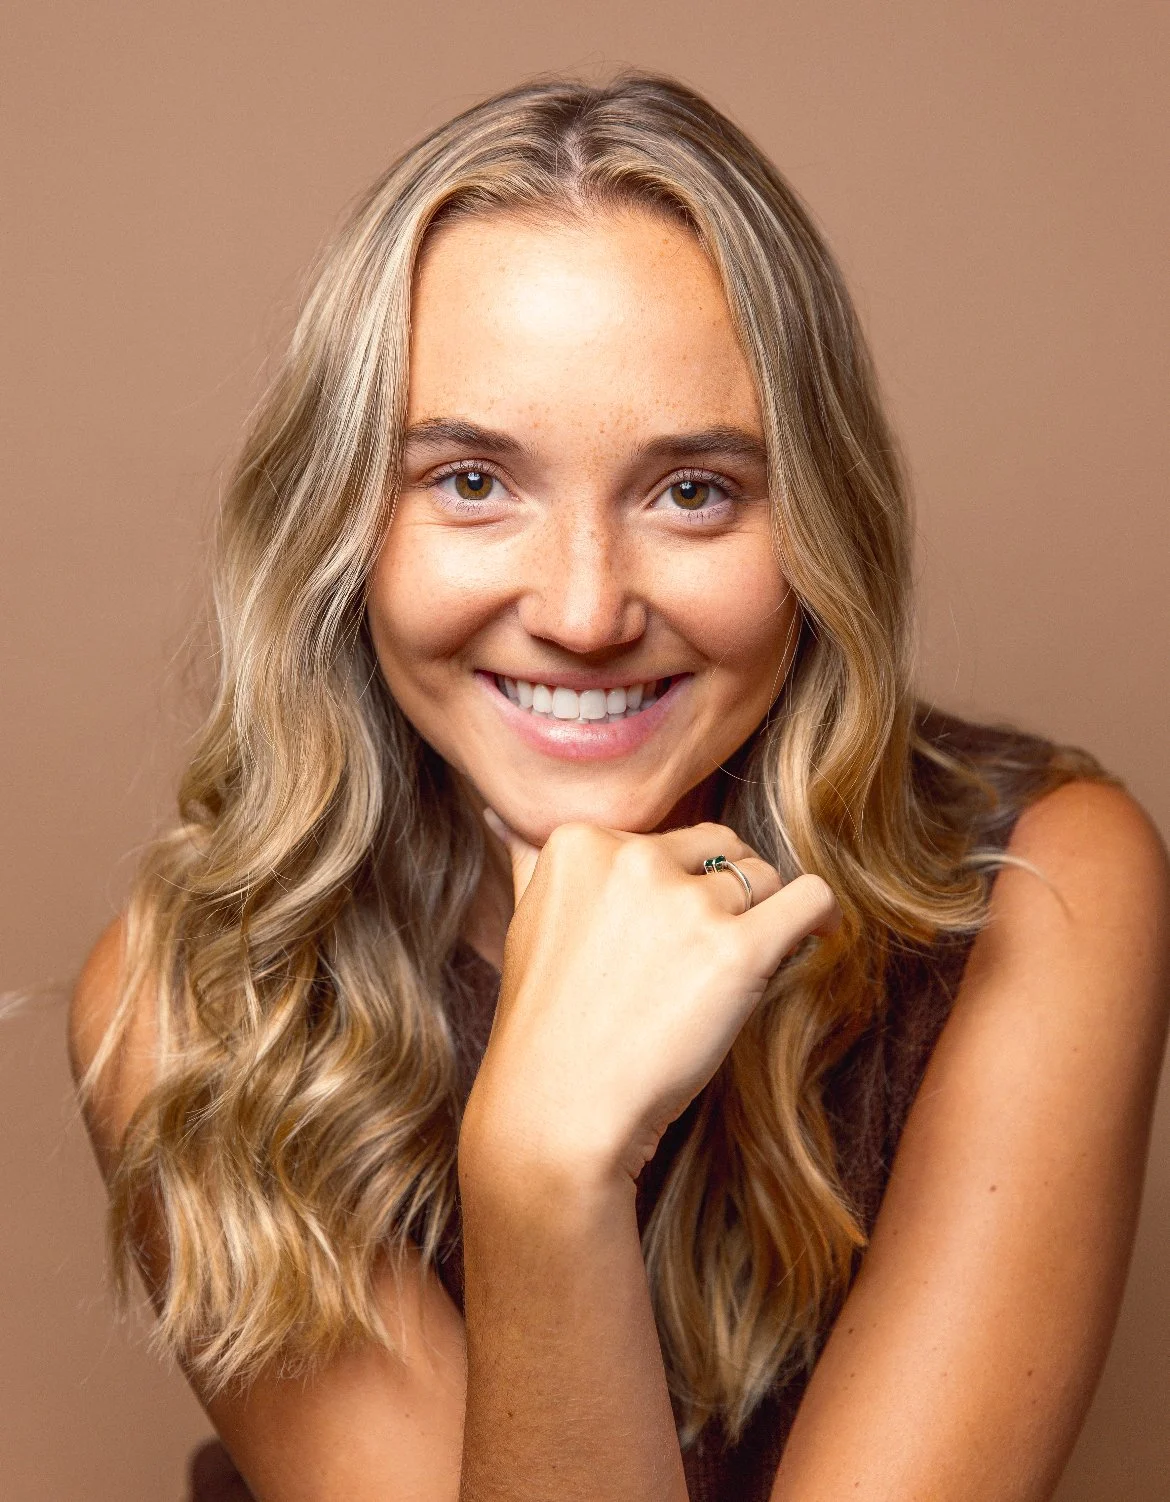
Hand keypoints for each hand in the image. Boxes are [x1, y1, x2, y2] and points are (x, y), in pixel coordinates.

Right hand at [460, 817, 840, 1190]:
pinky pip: (810, 899)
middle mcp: (634, 857)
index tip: (667, 937)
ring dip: (762, 920)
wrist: (559, 1113)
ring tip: (735, 972)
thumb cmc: (546, 1026)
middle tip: (706, 956)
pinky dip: (819, 918)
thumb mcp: (523, 923)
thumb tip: (504, 818)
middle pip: (721, 848)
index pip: (669, 836)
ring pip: (764, 877)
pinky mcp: (737, 951)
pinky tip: (813, 939)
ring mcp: (686, 903)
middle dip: (726, 893)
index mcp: (580, 841)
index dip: (679, 885)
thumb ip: (527, 860)